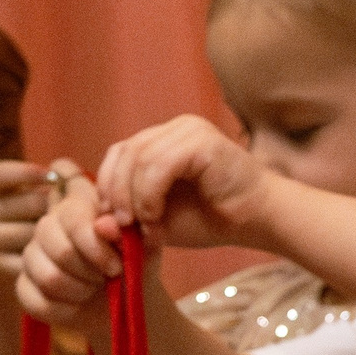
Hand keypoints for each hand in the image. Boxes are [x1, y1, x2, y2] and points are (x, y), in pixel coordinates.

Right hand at [0, 158, 75, 293]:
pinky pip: (29, 260)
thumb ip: (43, 186)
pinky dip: (47, 260)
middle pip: (33, 203)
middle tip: (79, 215)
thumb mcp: (19, 199)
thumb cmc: (17, 222)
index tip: (53, 175)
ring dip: (57, 236)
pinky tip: (58, 259)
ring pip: (34, 234)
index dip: (26, 172)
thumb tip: (73, 175)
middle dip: (58, 208)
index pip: (0, 173)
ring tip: (70, 237)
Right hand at [17, 175, 123, 333]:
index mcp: (75, 206)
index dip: (96, 247)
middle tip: (106, 278)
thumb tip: (105, 225)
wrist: (123, 298)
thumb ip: (126, 232)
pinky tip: (78, 304)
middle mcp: (47, 226)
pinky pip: (38, 303)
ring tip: (94, 289)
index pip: (73, 219)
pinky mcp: (24, 286)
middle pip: (60, 251)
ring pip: (49, 278)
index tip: (118, 266)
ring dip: (80, 292)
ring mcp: (31, 256)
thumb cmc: (133, 263)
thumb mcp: (140, 247)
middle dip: (90, 272)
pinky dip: (66, 311)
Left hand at [94, 115, 273, 248]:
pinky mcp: (202, 141)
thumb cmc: (212, 219)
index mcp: (164, 140)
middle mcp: (175, 129)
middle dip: (116, 192)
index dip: (109, 184)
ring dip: (133, 197)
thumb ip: (130, 217)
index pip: (120, 152)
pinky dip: (149, 194)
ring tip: (144, 226)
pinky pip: (160, 165)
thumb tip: (98, 222)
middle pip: (125, 152)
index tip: (111, 220)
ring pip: (139, 158)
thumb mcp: (159, 219)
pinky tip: (155, 216)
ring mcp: (189, 130)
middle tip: (122, 226)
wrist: (257, 220)